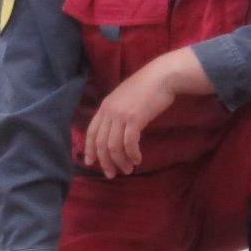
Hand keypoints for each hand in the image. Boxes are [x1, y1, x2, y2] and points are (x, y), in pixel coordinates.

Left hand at [82, 50, 201, 177]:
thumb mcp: (124, 99)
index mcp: (105, 106)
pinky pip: (129, 143)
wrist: (161, 76)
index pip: (91, 132)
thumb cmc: (146, 87)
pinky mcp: (135, 119)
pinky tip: (137, 159)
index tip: (90, 163)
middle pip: (101, 143)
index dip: (90, 149)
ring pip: (114, 146)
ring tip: (128, 169)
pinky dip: (132, 154)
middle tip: (112, 174)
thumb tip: (115, 132)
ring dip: (120, 161)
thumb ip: (117, 113)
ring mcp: (121, 115)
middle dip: (105, 161)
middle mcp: (109, 111)